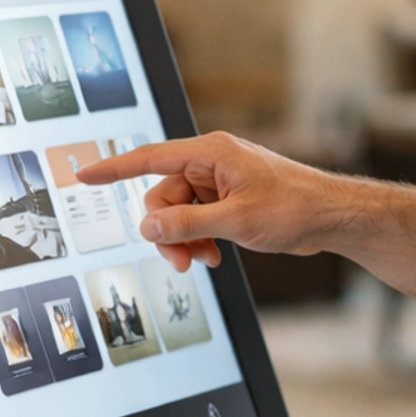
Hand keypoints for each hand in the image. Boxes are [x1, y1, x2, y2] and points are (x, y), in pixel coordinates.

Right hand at [76, 132, 348, 272]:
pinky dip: (200, 239)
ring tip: (206, 260)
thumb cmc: (294, 208)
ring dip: (186, 239)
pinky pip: (197, 220)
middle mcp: (211, 164)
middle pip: (162, 197)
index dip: (114, 169)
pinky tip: (215, 256)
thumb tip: (148, 224)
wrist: (332, 218)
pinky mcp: (229, 201)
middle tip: (181, 262)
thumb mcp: (235, 221)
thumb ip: (187, 223)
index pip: (150, 158)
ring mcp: (220, 183)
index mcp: (210, 154)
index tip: (83, 175)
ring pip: (179, 213)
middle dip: (167, 231)